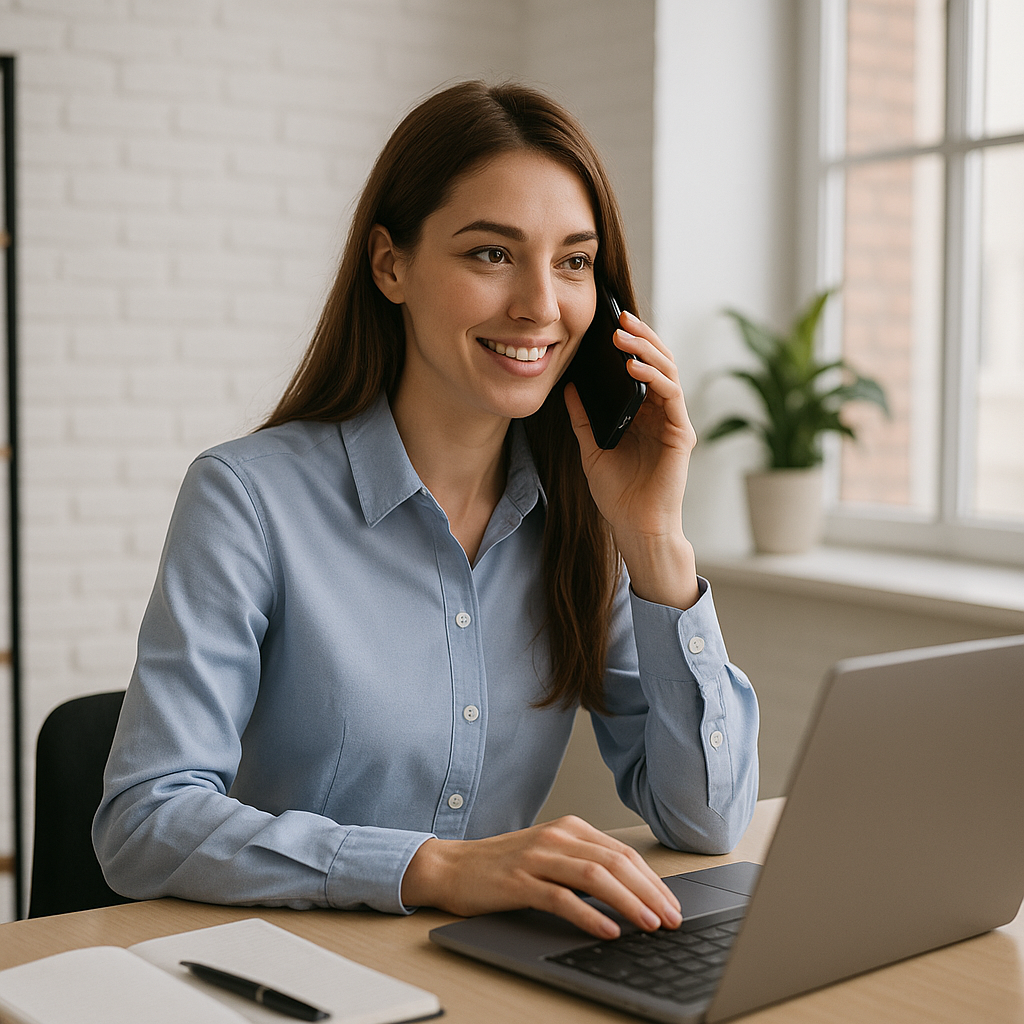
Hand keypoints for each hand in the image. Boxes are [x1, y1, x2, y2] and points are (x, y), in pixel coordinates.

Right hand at [400, 815, 682, 938]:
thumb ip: (584, 865)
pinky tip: (608, 930)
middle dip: (650, 892)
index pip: (623, 852)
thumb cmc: (503, 866)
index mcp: (570, 828)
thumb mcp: (550, 856)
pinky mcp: (519, 881)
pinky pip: (562, 898)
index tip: (672, 904)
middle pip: (616, 862)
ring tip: (650, 924)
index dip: (652, 880)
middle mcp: (557, 837)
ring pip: (595, 877)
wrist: (452, 867)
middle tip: (672, 919)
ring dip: (629, 902)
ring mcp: (538, 857)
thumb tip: (631, 893)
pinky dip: (589, 914)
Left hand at [565, 311, 698, 608]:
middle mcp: (662, 414)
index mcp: (644, 415)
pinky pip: (671, 396)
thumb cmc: (617, 494)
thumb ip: (583, 418)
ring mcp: (674, 422)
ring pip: (667, 372)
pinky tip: (634, 367)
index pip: (642, 368)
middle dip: (640, 336)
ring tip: (623, 335)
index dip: (630, 343)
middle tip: (619, 316)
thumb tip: (568, 386)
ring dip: (646, 350)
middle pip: (658, 363)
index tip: (609, 322)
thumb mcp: (590, 448)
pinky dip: (653, 377)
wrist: (635, 528)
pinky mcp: (681, 435)